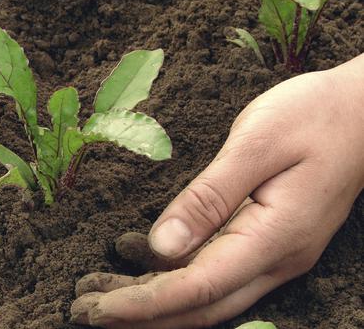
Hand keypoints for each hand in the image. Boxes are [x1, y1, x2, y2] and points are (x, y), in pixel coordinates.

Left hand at [71, 55, 363, 327]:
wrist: (362, 111)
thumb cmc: (313, 116)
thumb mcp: (256, 145)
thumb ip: (208, 197)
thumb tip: (161, 246)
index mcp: (274, 237)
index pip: (197, 287)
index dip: (144, 303)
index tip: (96, 307)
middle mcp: (276, 259)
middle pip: (199, 306)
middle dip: (139, 315)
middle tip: (82, 309)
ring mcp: (275, 256)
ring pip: (206, 297)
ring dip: (152, 303)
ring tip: (99, 295)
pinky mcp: (267, 243)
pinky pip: (216, 276)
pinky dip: (173, 281)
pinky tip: (138, 268)